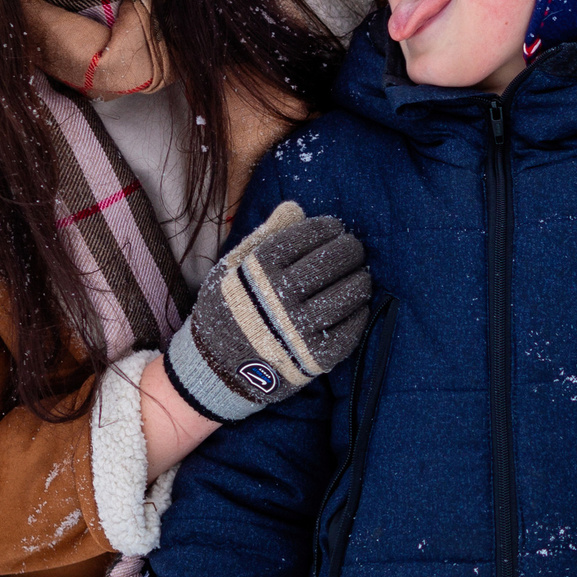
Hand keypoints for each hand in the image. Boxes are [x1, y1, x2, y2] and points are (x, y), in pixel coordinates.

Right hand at [163, 201, 371, 422]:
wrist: (215, 369)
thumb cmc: (229, 310)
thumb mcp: (233, 269)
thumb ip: (265, 236)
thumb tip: (295, 207)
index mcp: (258, 270)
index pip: (306, 236)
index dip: (327, 228)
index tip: (336, 228)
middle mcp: (279, 298)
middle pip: (331, 262)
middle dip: (349, 250)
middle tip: (354, 249)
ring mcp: (298, 330)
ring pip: (345, 296)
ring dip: (360, 281)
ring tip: (362, 275)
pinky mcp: (313, 359)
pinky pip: (349, 333)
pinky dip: (359, 316)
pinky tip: (358, 306)